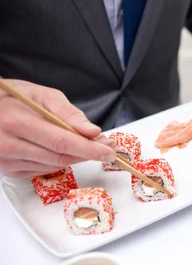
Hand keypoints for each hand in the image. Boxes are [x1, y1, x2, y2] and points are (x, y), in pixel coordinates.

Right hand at [0, 80, 115, 177]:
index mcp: (17, 122)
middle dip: (88, 153)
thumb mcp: (42, 95)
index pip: (61, 142)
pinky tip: (62, 150)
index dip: (89, 149)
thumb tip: (92, 132)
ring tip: (87, 144)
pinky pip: (44, 170)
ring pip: (54, 166)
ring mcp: (7, 160)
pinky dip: (59, 161)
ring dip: (76, 158)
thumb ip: (68, 113)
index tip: (109, 151)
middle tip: (106, 146)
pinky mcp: (9, 170)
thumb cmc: (14, 98)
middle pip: (60, 157)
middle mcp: (8, 145)